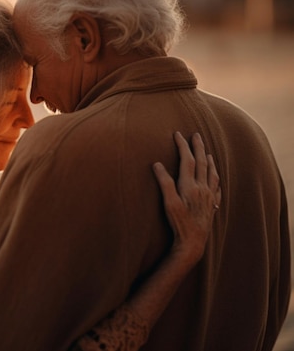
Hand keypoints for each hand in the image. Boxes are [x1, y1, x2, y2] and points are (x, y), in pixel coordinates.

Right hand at [152, 132, 221, 262]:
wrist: (193, 241)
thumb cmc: (179, 223)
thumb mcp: (168, 203)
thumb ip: (164, 183)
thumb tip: (157, 164)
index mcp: (190, 185)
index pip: (187, 160)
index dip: (183, 146)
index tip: (178, 134)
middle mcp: (202, 188)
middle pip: (202, 163)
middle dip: (198, 147)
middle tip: (196, 135)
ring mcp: (209, 197)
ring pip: (212, 173)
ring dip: (210, 161)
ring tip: (208, 153)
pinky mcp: (212, 205)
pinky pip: (217, 187)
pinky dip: (216, 178)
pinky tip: (215, 178)